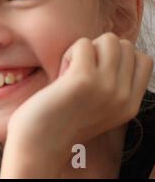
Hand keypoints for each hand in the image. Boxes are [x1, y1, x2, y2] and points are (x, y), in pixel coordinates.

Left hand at [2, 32, 153, 177]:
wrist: (39, 142)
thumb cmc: (60, 118)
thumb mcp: (99, 106)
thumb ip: (113, 84)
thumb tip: (113, 47)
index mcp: (130, 105)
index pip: (143, 60)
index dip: (118, 56)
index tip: (96, 70)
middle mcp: (124, 97)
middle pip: (125, 46)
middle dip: (99, 50)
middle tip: (80, 71)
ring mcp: (106, 87)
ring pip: (109, 40)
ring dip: (85, 49)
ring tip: (70, 71)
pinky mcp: (84, 79)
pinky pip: (83, 43)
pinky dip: (69, 53)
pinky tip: (61, 74)